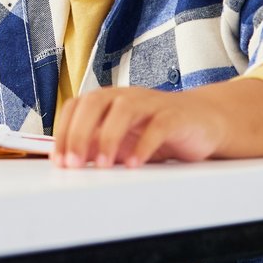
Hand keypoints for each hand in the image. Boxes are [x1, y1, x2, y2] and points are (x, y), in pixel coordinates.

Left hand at [52, 85, 239, 168]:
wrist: (202, 122)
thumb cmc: (155, 131)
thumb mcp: (121, 140)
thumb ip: (95, 147)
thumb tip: (66, 163)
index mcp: (108, 100)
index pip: (76, 106)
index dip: (64, 131)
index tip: (59, 160)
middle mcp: (127, 96)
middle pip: (94, 103)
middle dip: (80, 133)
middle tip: (74, 164)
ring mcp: (151, 103)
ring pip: (124, 110)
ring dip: (109, 138)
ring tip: (103, 165)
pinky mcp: (175, 116)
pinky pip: (158, 126)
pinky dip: (144, 145)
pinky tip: (135, 165)